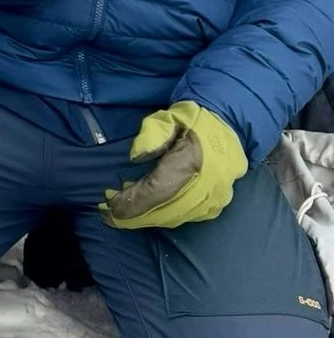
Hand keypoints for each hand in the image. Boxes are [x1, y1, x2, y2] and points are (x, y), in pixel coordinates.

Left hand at [102, 101, 246, 228]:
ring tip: (125, 214)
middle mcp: (208, 185)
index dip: (132, 202)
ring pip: (176, 218)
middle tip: (110, 215)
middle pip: (164, 211)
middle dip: (135, 216)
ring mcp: (216, 197)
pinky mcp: (218, 203)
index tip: (109, 207)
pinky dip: (166, 217)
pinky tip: (149, 212)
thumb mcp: (167, 118)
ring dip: (148, 218)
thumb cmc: (192, 120)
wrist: (228, 124)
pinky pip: (188, 217)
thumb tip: (136, 158)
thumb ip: (151, 135)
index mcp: (193, 160)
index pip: (156, 191)